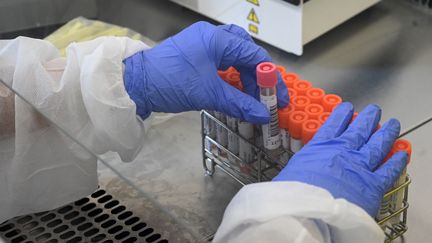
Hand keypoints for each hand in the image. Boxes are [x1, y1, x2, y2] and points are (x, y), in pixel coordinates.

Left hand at [123, 21, 287, 122]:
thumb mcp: (209, 94)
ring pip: (232, 57)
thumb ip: (239, 103)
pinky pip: (220, 62)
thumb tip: (262, 115)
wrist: (136, 84)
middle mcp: (211, 37)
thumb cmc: (172, 82)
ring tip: (251, 97)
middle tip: (264, 96)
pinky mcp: (194, 55)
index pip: (254, 56)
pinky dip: (230, 76)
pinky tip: (235, 91)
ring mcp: (201, 45)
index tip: (278, 97)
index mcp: (216, 39)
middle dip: (257, 75)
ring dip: (244, 76)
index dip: (270, 78)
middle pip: (245, 52)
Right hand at [273, 102, 407, 215]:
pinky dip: (396, 161)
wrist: (308, 212)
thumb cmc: (293, 193)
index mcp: (320, 147)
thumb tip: (297, 171)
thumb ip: (301, 166)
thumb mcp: (290, 172)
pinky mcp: (373, 185)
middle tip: (373, 110)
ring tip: (391, 124)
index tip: (347, 107)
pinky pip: (389, 170)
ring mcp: (359, 166)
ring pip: (378, 144)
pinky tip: (401, 154)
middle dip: (368, 118)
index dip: (342, 114)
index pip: (334, 124)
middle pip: (359, 129)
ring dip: (386, 132)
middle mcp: (342, 151)